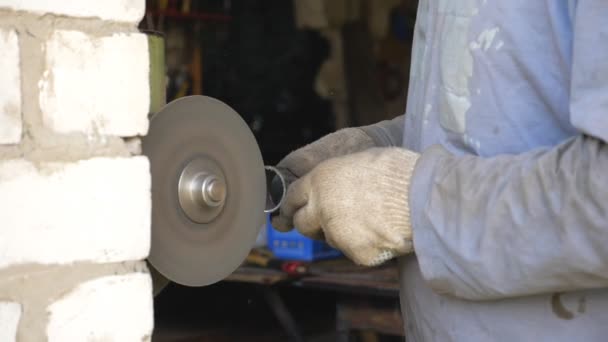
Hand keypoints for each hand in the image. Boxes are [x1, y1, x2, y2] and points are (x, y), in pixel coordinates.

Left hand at [275, 147, 419, 265]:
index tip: (291, 212)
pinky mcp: (355, 254)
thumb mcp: (360, 161)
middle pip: (302, 223)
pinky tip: (383, 231)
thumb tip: (332, 188)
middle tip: (328, 221)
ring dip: (341, 233)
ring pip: (330, 239)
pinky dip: (365, 245)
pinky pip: (354, 252)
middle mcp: (322, 208)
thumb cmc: (399, 171)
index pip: (292, 198)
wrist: (424, 196)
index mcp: (320, 180)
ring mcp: (337, 234)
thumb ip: (338, 178)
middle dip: (310, 223)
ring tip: (369, 220)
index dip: (291, 206)